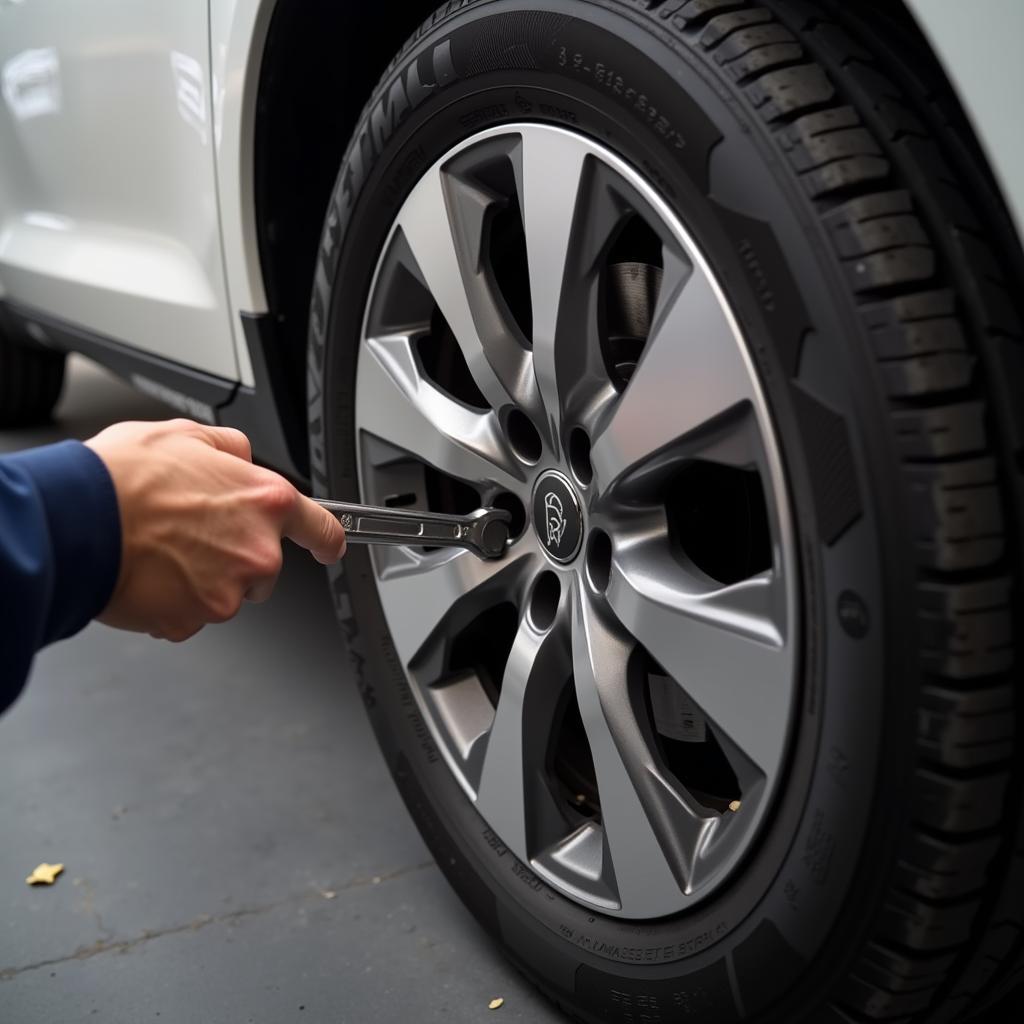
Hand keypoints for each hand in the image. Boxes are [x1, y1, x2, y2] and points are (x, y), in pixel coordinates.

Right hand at [85, 419, 345, 640]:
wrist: (76, 521)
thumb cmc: (123, 478)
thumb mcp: (185, 436)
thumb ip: (229, 449)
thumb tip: (241, 458)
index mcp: (264, 501)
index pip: (321, 527)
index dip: (327, 539)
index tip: (329, 547)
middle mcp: (257, 550)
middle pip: (263, 565)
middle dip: (234, 556)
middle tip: (188, 535)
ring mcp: (228, 590)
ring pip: (225, 591)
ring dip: (200, 578)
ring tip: (159, 550)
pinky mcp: (195, 620)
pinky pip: (190, 615)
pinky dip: (172, 602)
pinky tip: (147, 575)